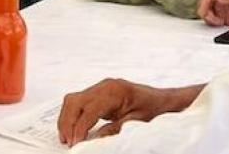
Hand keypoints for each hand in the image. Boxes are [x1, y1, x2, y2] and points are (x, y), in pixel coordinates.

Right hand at [57, 79, 179, 145]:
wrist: (161, 99)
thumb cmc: (152, 108)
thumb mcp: (136, 122)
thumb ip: (115, 129)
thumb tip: (95, 138)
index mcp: (115, 91)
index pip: (89, 110)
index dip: (79, 128)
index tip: (75, 143)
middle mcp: (104, 85)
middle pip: (75, 101)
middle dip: (67, 123)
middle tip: (68, 142)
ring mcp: (100, 87)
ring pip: (73, 100)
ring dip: (66, 119)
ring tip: (67, 138)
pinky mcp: (98, 91)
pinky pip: (78, 101)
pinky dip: (72, 115)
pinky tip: (72, 129)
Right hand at [198, 0, 228, 27]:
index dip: (203, 4)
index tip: (204, 13)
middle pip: (205, 4)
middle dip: (206, 12)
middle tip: (212, 20)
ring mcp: (223, 7)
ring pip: (208, 11)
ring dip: (209, 18)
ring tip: (218, 22)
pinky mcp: (224, 16)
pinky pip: (212, 18)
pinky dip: (213, 22)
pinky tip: (220, 23)